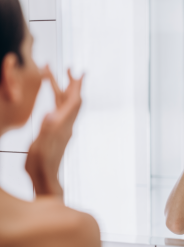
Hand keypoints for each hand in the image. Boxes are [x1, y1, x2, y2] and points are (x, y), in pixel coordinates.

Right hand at [25, 65, 82, 197]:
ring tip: (51, 75)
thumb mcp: (41, 146)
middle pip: (71, 99)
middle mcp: (65, 124)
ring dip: (60, 89)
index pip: (74, 101)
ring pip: (63, 104)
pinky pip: (59, 111)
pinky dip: (56, 100)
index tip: (79, 71)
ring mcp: (62, 128)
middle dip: (70, 82)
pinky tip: (51, 99)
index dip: (77, 86)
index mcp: (63, 125)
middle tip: (68, 68)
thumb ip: (47, 129)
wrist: (45, 178)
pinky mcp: (57, 132)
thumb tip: (51, 113)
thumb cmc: (42, 164)